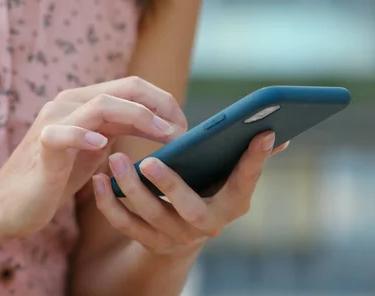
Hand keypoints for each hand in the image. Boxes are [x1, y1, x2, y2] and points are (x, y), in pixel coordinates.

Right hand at [0, 76, 186, 240]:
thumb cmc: (61, 173)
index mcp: (88, 102)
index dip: (164, 102)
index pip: (134, 87)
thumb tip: (165, 126)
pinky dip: (82, 136)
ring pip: (101, 105)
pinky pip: (61, 134)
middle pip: (126, 88)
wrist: (16, 201)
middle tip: (182, 130)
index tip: (184, 125)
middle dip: (161, 106)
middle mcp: (72, 103)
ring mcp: (56, 121)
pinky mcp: (42, 145)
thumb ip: (124, 129)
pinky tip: (102, 145)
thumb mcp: (101, 146)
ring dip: (140, 118)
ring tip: (164, 135)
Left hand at [91, 132, 288, 255]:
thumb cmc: (211, 193)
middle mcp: (207, 225)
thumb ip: (250, 159)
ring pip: (150, 215)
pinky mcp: (149, 241)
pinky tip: (97, 179)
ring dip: (130, 189)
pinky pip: (124, 225)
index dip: (255, 160)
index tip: (260, 133)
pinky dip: (108, 204)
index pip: (246, 181)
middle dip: (170, 186)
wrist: (185, 235)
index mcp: (233, 205)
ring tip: (116, 159)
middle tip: (150, 160)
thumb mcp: (233, 181)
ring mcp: (176, 236)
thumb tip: (278, 135)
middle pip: (189, 209)